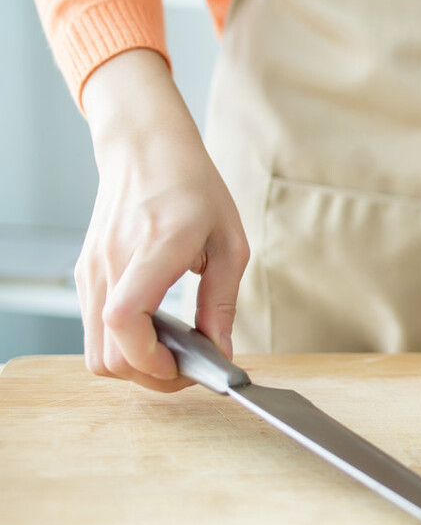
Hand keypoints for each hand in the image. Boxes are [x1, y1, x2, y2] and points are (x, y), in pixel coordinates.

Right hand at [77, 49, 249, 390]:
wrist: (145, 150)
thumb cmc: (193, 189)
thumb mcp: (229, 243)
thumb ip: (222, 301)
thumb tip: (219, 350)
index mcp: (154, 248)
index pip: (126, 319)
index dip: (152, 359)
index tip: (185, 366)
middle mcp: (112, 263)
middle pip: (108, 354)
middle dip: (150, 374)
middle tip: (189, 366)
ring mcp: (92, 270)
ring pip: (96, 351)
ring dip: (135, 364)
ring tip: (173, 351)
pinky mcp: (87, 274)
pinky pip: (94, 330)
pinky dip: (122, 344)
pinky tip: (156, 330)